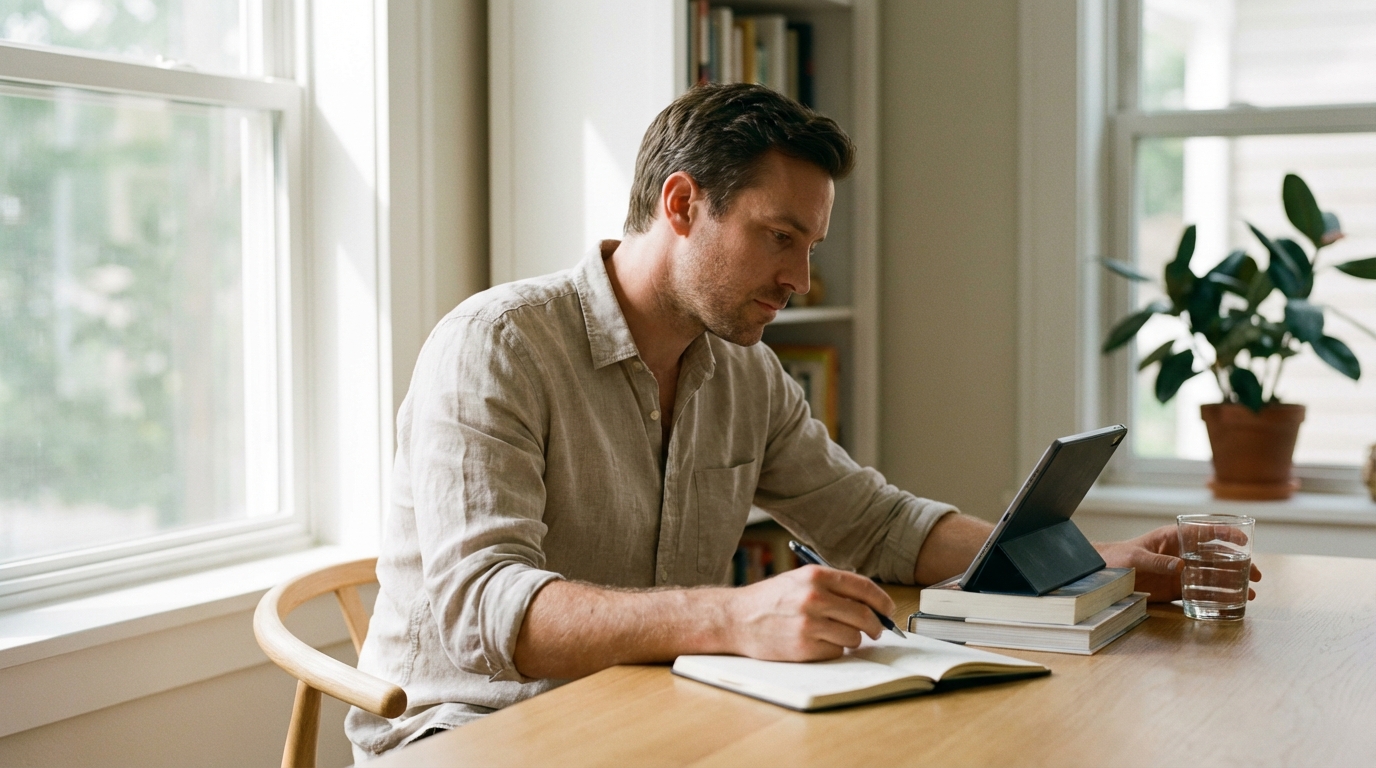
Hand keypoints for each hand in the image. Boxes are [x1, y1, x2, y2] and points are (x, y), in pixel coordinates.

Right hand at [723, 565, 892, 660]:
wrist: (736, 618)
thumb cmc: (770, 600)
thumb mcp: (800, 580)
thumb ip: (833, 587)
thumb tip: (871, 604)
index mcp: (816, 576)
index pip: (864, 588)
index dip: (882, 602)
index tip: (888, 611)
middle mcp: (814, 597)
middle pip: (864, 615)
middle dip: (875, 626)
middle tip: (876, 630)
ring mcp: (809, 623)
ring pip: (853, 637)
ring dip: (851, 639)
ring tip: (834, 635)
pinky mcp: (804, 647)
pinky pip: (836, 652)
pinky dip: (832, 650)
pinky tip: (816, 643)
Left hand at [1094, 525, 1261, 602]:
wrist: (1104, 575)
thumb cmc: (1117, 558)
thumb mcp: (1136, 557)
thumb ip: (1157, 561)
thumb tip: (1182, 567)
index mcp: (1174, 537)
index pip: (1205, 531)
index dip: (1226, 533)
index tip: (1245, 539)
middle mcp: (1182, 553)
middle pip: (1217, 556)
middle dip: (1240, 564)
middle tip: (1258, 575)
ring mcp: (1181, 571)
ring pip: (1214, 575)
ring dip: (1234, 583)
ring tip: (1252, 594)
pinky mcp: (1176, 588)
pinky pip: (1201, 592)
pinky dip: (1217, 597)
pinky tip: (1233, 604)